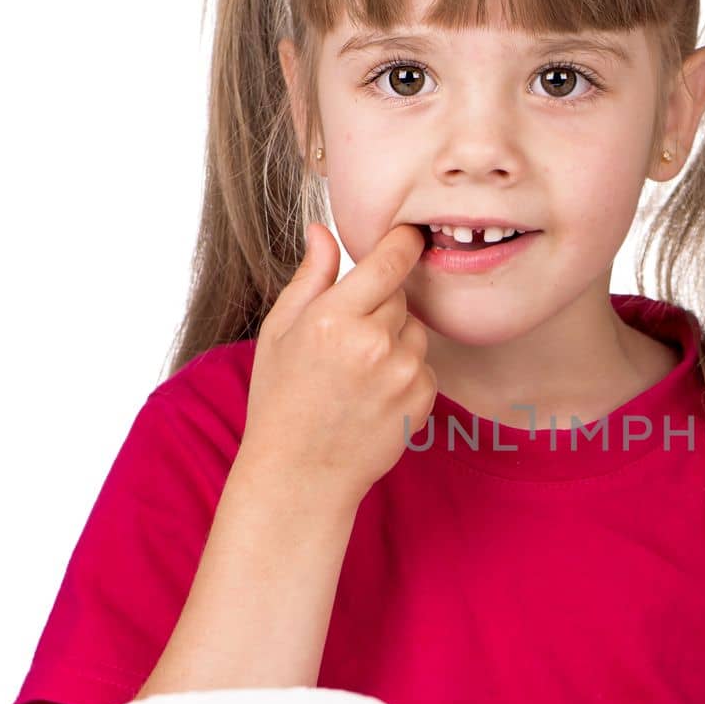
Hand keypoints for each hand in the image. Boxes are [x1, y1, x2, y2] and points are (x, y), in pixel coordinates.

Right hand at [241, 223, 435, 505]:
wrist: (301, 473)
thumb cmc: (281, 400)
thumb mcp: (279, 332)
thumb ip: (309, 277)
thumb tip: (322, 230)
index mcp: (333, 318)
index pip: (389, 261)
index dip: (405, 242)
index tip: (412, 234)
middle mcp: (373, 342)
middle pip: (400, 296)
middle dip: (380, 306)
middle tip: (347, 339)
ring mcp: (402, 372)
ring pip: (416, 330)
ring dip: (396, 339)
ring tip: (358, 372)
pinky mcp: (422, 398)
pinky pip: (425, 365)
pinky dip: (406, 372)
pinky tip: (373, 394)